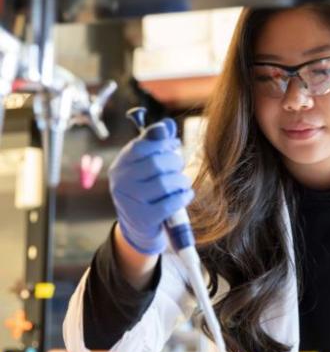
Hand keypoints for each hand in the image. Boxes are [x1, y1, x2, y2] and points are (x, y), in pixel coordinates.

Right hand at [108, 118, 193, 254]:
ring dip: (181, 181)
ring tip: (182, 182)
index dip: (163, 143)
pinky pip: (171, 203)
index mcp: (120, 164)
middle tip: (179, 167)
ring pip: (166, 183)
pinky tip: (186, 194)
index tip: (174, 145)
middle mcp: (121, 182)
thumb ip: (157, 142)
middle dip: (175, 162)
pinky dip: (184, 196)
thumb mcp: (147, 164)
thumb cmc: (147, 188)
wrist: (139, 227)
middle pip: (157, 163)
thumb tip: (167, 124)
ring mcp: (130, 202)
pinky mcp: (144, 218)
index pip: (142, 145)